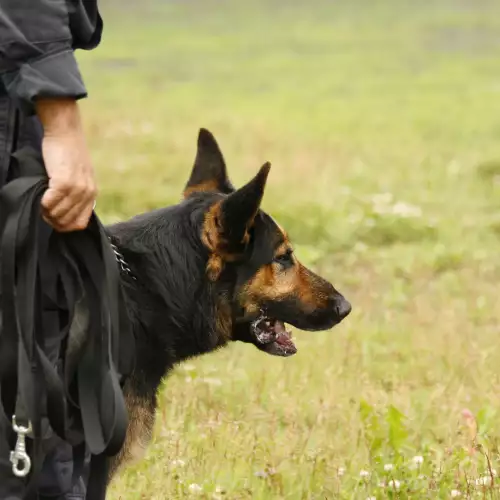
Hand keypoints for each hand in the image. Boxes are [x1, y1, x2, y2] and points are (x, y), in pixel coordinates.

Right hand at [36, 98, 96, 231]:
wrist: (66, 132)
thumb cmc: (69, 153)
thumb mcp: (81, 176)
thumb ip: (78, 193)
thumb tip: (66, 212)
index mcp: (93, 193)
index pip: (81, 223)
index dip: (65, 226)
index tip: (54, 220)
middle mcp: (87, 193)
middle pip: (68, 221)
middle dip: (53, 220)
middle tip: (44, 212)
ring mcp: (77, 188)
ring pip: (59, 214)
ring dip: (46, 213)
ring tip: (41, 205)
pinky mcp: (63, 182)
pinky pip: (50, 203)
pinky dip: (42, 203)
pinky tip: (40, 197)